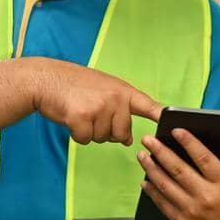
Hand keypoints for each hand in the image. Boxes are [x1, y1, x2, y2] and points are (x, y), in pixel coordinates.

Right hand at [30, 59, 162, 145]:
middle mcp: (115, 99)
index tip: (175, 124)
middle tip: (91, 113)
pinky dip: (76, 134)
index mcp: (122, 91)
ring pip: (102, 139)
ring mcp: (99, 107)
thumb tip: (128, 140)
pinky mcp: (82, 117)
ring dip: (90, 131)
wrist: (44, 79)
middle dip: (106, 131)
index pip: (148, 105)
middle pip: (122, 134)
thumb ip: (119, 112)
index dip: (162, 117)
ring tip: (79, 111)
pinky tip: (70, 117)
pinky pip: (85, 140)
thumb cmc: (73, 86)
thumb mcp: (102, 92)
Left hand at [138, 128, 219, 219]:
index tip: (176, 130)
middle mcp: (206, 197)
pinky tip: (146, 181)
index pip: (204, 159)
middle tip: (148, 140)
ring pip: (167, 186)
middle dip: (161, 153)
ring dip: (152, 170)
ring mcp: (192, 212)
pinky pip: (163, 204)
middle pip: (178, 170)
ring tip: (142, 156)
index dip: (189, 143)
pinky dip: (153, 192)